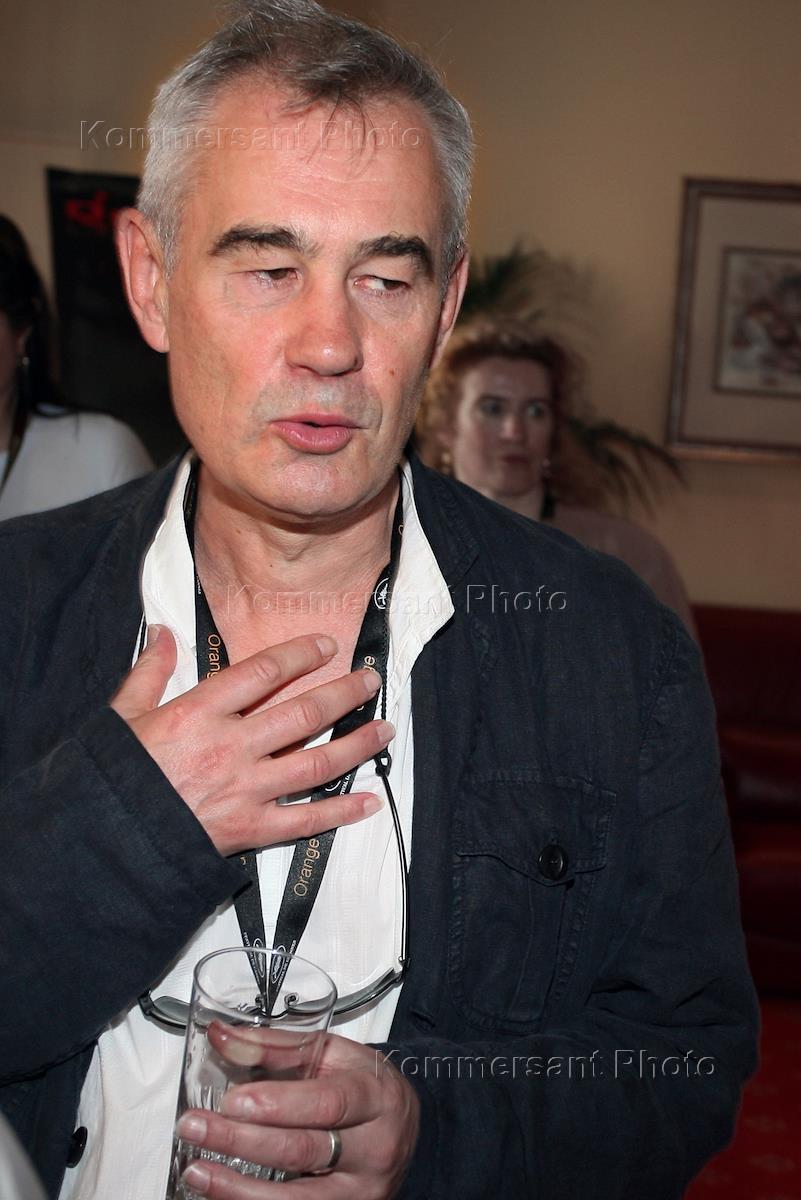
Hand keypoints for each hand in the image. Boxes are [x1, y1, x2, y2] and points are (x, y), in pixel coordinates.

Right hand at [110, 626, 392, 855]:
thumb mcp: (121, 716)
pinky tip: (368, 801)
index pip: (263, 673)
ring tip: (383, 729)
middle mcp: (231, 747)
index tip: (325, 646)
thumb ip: (148, 672)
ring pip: (316, 763)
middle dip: (343, 694)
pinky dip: (340, 812)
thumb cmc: (112, 778)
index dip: (300, 655)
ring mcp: (245, 790)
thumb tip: (161, 632)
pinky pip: (305, 820)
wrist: (103, 840)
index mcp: (199, 713)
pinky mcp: (250, 829)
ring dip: (356, 744)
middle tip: (370, 681)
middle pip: (303, 713)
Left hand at [176, 1024, 418, 1197]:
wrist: (404, 1130)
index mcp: (375, 1097)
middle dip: (242, 1140)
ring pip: (295, 1198)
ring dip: (237, 1188)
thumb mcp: (334, 1054)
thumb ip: (277, 1046)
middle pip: (303, 1149)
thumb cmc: (364, 1086)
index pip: (327, 1103)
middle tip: (195, 1126)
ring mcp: (360, 1192)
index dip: (279, 1104)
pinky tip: (220, 1193)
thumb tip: (221, 1036)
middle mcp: (373, 1149)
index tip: (234, 1101)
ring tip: (196, 1170)